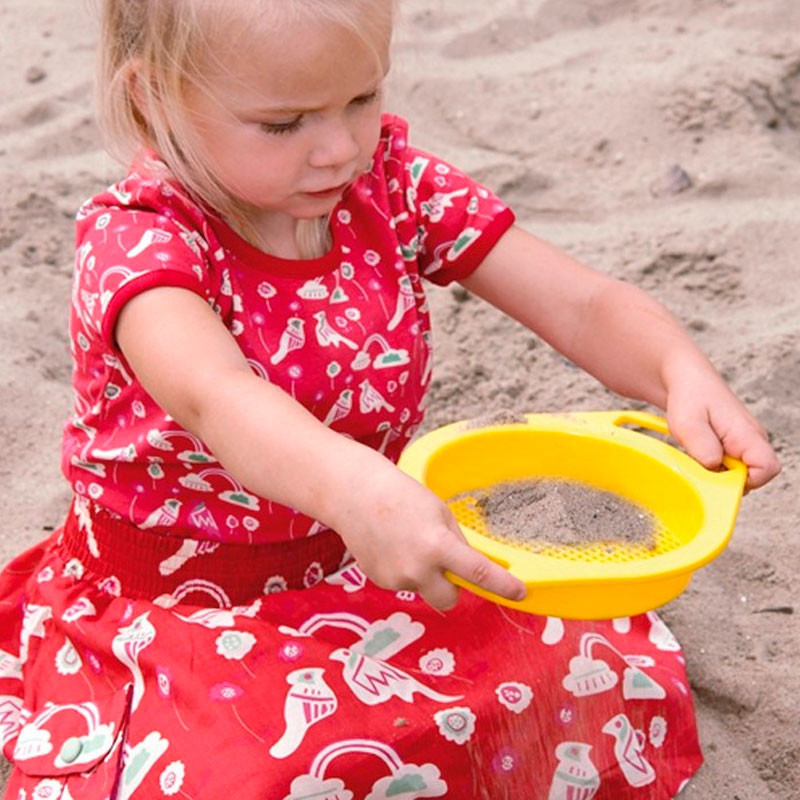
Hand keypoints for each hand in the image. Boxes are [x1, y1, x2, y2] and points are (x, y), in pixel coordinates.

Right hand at [329, 460, 526, 610]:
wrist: (354, 494)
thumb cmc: (401, 497)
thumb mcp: (439, 513)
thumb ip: (457, 543)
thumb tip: (472, 567)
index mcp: (438, 545)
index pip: (478, 573)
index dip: (503, 586)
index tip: (520, 593)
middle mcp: (417, 569)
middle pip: (449, 600)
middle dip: (453, 588)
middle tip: (444, 562)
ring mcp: (396, 579)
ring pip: (424, 589)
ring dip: (424, 574)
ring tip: (406, 541)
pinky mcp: (380, 581)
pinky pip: (404, 584)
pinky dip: (404, 570)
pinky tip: (392, 546)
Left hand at [665, 366, 779, 490]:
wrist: (687, 379)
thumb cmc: (690, 397)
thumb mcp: (687, 424)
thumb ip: (702, 450)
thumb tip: (715, 468)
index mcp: (748, 434)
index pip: (768, 468)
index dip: (744, 480)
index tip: (718, 475)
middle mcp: (753, 439)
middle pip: (753, 476)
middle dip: (725, 478)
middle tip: (701, 460)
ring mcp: (745, 443)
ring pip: (738, 472)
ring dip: (716, 470)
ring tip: (699, 449)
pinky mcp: (734, 445)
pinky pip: (728, 465)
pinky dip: (712, 464)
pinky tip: (699, 449)